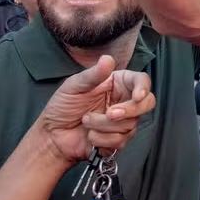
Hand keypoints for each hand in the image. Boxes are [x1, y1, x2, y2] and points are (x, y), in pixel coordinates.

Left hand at [36, 55, 155, 163]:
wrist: (52, 135)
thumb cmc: (62, 107)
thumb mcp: (74, 86)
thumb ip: (93, 74)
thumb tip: (107, 58)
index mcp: (118, 83)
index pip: (141, 81)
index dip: (144, 88)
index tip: (137, 96)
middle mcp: (124, 101)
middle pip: (147, 104)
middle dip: (130, 110)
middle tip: (110, 113)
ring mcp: (123, 122)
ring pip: (131, 124)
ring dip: (104, 126)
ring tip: (86, 121)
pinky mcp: (118, 139)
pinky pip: (121, 141)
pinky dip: (102, 139)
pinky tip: (90, 136)